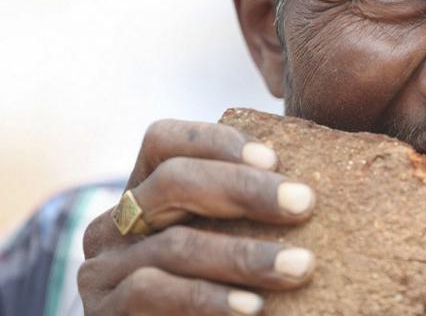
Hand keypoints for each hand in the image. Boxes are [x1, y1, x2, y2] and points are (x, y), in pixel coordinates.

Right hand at [78, 119, 315, 314]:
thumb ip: (245, 216)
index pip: (164, 142)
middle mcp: (116, 224)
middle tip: (303, 202)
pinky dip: (208, 297)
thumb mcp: (226, 245)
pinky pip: (153, 292)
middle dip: (244, 188)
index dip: (215, 141)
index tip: (273, 159)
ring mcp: (104, 269)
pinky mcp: (105, 313)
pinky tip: (254, 306)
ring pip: (174, 244)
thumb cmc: (219, 296)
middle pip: (172, 181)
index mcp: (145, 195)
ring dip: (243, 255)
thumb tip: (307, 192)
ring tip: (300, 265)